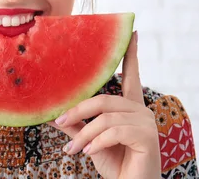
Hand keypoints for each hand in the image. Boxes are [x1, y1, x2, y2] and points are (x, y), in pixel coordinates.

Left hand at [48, 31, 160, 178]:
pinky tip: (88, 152)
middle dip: (78, 110)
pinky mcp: (148, 136)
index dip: (131, 54)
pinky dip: (96, 142)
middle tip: (60, 122)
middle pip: (103, 100)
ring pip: (105, 117)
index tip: (132, 33)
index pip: (131, 76)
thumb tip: (50, 113)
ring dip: (84, 134)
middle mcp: (141, 110)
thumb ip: (74, 125)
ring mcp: (147, 122)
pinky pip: (114, 131)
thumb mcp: (90, 141)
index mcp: (130, 107)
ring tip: (72, 149)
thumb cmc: (114, 164)